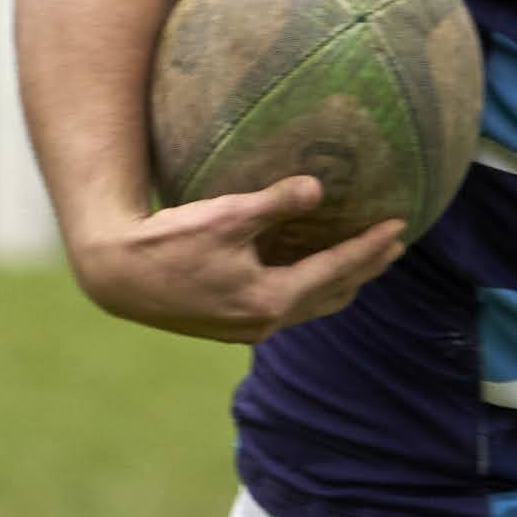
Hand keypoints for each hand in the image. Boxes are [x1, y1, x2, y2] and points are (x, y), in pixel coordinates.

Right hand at [68, 174, 403, 343]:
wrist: (116, 276)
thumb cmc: (168, 242)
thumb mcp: (226, 215)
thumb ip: (275, 202)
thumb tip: (319, 187)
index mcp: (271, 299)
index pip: (338, 271)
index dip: (371, 248)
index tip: (401, 226)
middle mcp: (266, 322)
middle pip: (333, 294)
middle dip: (366, 268)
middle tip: (395, 244)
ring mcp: (247, 329)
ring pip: (310, 306)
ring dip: (340, 282)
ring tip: (363, 260)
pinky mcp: (229, 326)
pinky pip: (287, 307)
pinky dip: (310, 288)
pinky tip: (308, 271)